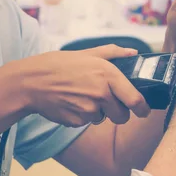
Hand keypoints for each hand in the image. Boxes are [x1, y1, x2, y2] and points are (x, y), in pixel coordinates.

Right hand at [20, 45, 150, 126]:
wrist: (31, 81)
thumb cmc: (60, 65)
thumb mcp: (89, 53)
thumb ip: (114, 53)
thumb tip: (134, 53)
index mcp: (108, 75)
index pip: (135, 99)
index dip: (143, 108)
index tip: (144, 111)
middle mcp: (101, 94)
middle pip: (122, 115)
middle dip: (119, 112)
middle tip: (108, 102)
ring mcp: (89, 109)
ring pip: (104, 118)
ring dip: (99, 112)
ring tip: (83, 97)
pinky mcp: (77, 121)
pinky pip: (87, 122)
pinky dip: (83, 116)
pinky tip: (72, 103)